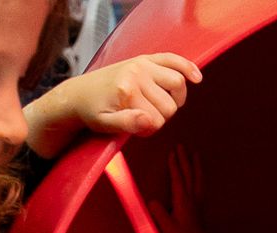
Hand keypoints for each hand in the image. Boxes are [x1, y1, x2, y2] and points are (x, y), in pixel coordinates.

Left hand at [61, 52, 201, 136]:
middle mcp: (136, 73)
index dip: (149, 129)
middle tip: (145, 117)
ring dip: (175, 98)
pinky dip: (187, 67)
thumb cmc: (93, 112)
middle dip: (162, 116)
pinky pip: (173, 59)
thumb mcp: (105, 124)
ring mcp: (142, 63)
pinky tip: (197, 78)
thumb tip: (150, 120)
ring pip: (177, 83)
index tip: (136, 127)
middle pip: (170, 103)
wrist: (79, 94)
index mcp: (127, 90)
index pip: (157, 120)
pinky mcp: (145, 59)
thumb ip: (128, 124)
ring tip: (160, 104)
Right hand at [147, 146, 205, 232]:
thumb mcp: (167, 227)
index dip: (175, 165)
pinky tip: (200, 174)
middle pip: (189, 173)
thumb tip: (151, 201)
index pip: (178, 178)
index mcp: (182, 200)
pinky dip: (200, 176)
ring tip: (196, 153)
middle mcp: (192, 197)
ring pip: (198, 178)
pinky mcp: (201, 206)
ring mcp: (198, 201)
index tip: (172, 152)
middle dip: (184, 159)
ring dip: (196, 164)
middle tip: (182, 145)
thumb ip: (159, 213)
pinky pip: (201, 185)